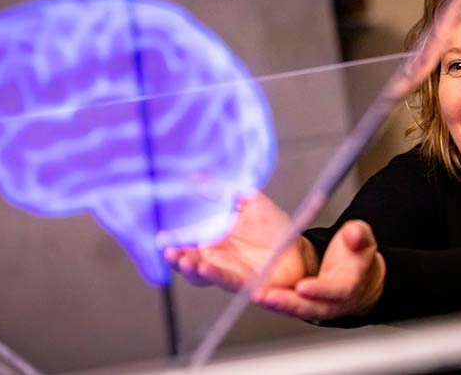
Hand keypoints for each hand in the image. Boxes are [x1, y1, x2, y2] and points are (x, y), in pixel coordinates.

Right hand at [162, 192, 317, 292]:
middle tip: (169, 251)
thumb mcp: (248, 202)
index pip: (185, 242)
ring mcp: (229, 271)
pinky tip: (207, 269)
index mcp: (213, 240)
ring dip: (193, 270)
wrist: (301, 248)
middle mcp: (217, 258)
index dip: (172, 241)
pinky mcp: (246, 283)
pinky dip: (216, 276)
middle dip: (177, 259)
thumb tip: (195, 177)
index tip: (160, 237)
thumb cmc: (274, 227)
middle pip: (188, 262)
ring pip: (203, 276)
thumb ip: (222, 191)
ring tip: (185, 261)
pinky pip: (227, 281)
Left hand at [252, 220, 385, 321]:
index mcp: (349, 284)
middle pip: (309, 306)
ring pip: (292, 309)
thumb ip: (358, 236)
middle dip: (287, 302)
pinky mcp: (298, 304)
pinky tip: (252, 292)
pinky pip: (283, 305)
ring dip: (273, 304)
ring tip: (255, 294)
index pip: (336, 290)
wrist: (355, 277)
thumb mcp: (362, 239)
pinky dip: (268, 301)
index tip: (302, 287)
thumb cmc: (355, 255)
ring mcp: (313, 305)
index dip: (320, 290)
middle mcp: (331, 301)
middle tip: (266, 295)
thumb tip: (353, 234)